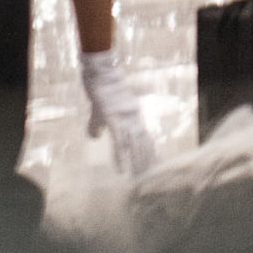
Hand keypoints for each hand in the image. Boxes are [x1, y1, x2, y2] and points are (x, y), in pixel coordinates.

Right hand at [81, 49, 157, 175]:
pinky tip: (122, 169)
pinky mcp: (114, 120)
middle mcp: (134, 119)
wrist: (100, 72)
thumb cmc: (100, 88)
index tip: (157, 167)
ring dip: (138, 164)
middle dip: (148, 163)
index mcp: (134, 117)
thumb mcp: (99, 111)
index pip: (146, 138)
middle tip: (152, 180)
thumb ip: (98, 125)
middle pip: (144, 145)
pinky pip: (119, 142)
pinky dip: (121, 157)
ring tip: (140, 179)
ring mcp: (125, 120)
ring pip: (135, 146)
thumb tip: (95, 137)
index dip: (151, 153)